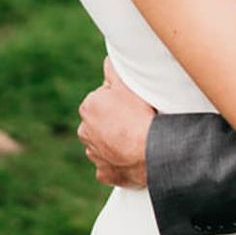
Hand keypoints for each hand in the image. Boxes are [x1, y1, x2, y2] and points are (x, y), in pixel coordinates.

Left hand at [77, 59, 154, 188]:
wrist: (150, 151)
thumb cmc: (139, 115)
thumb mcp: (127, 84)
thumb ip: (113, 70)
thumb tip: (107, 61)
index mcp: (88, 107)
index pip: (103, 99)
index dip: (120, 101)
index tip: (133, 104)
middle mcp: (85, 131)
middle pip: (101, 122)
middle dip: (114, 122)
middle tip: (134, 121)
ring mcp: (94, 154)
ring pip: (104, 144)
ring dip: (115, 142)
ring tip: (135, 140)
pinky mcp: (103, 173)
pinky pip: (110, 165)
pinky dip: (118, 163)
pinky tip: (131, 158)